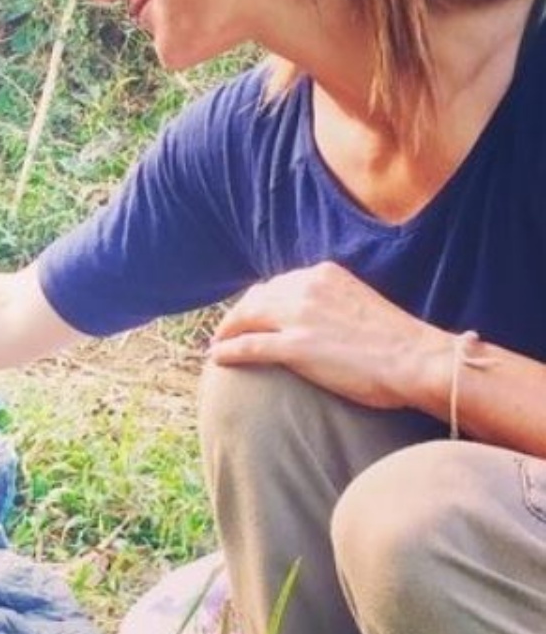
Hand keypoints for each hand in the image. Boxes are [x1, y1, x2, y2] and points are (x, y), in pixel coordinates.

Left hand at [210, 261, 448, 411]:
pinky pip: (248, 347)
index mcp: (323, 274)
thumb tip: (316, 317)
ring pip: (246, 318)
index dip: (259, 301)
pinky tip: (216, 358)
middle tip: (226, 330)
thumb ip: (332, 302)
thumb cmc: (397, 341)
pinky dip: (227, 351)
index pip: (277, 284)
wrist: (417, 359)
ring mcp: (299, 317)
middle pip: (256, 298)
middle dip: (239, 314)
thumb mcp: (360, 304)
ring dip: (226, 331)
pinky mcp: (296, 347)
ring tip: (217, 344)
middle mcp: (307, 288)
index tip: (251, 314)